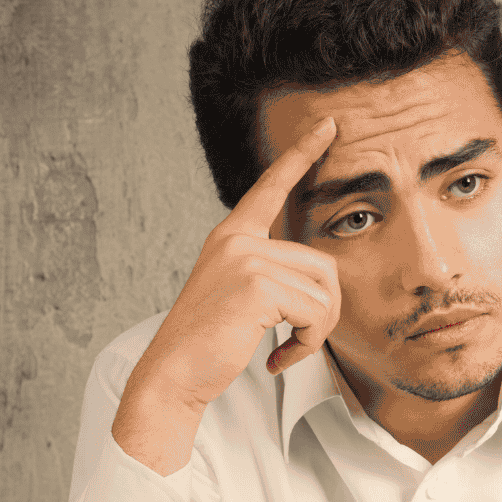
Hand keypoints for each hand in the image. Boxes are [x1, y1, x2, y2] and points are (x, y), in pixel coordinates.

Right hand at [112, 116, 341, 474]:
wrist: (172, 376)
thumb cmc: (208, 345)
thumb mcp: (238, 298)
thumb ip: (271, 276)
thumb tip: (326, 284)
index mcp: (232, 237)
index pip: (272, 187)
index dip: (302, 154)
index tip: (329, 125)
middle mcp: (238, 240)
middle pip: (324, 266)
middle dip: (323, 314)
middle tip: (297, 343)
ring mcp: (246, 258)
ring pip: (325, 292)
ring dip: (316, 333)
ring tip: (285, 350)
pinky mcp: (257, 284)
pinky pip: (315, 312)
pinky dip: (307, 344)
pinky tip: (278, 359)